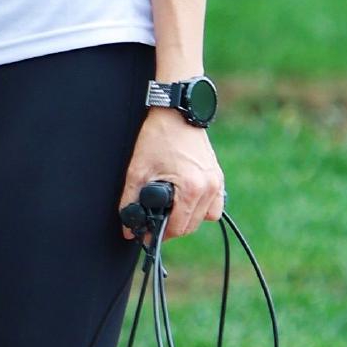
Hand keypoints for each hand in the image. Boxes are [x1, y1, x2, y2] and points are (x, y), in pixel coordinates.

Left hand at [119, 111, 222, 239]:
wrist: (175, 112)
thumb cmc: (156, 137)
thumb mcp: (137, 170)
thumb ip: (130, 201)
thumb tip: (128, 228)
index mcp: (191, 188)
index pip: (177, 227)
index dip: (158, 234)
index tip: (145, 234)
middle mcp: (209, 187)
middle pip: (191, 226)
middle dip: (171, 228)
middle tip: (153, 223)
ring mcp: (216, 182)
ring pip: (204, 218)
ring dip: (186, 219)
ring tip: (169, 211)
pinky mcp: (218, 176)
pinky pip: (214, 206)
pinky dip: (201, 208)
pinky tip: (185, 201)